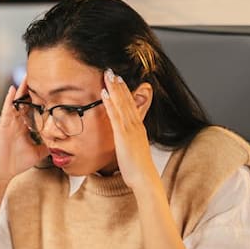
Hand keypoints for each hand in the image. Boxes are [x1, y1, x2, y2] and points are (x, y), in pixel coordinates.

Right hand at [0, 79, 48, 183]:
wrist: (2, 172)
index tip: (49, 90)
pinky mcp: (3, 124)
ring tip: (28, 76)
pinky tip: (13, 89)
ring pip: (16, 102)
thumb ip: (47, 147)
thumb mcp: (37, 153)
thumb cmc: (16, 163)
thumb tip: (60, 145)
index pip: (33, 110)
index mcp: (24, 127)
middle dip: (32, 90)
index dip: (40, 100)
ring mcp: (9, 122)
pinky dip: (9, 99)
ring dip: (22, 89)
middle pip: (25, 102)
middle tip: (40, 76)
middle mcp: (17, 122)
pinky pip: (6, 108)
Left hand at [101, 69, 158, 190]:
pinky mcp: (123, 135)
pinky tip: (104, 93)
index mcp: (139, 128)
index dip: (125, 91)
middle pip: (127, 100)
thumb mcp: (134, 150)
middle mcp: (136, 125)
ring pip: (122, 104)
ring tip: (107, 75)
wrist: (144, 177)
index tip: (119, 80)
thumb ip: (130, 141)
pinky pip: (115, 115)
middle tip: (112, 71)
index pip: (131, 105)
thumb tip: (125, 139)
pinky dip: (110, 103)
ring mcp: (130, 129)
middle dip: (119, 84)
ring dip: (114, 88)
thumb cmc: (138, 168)